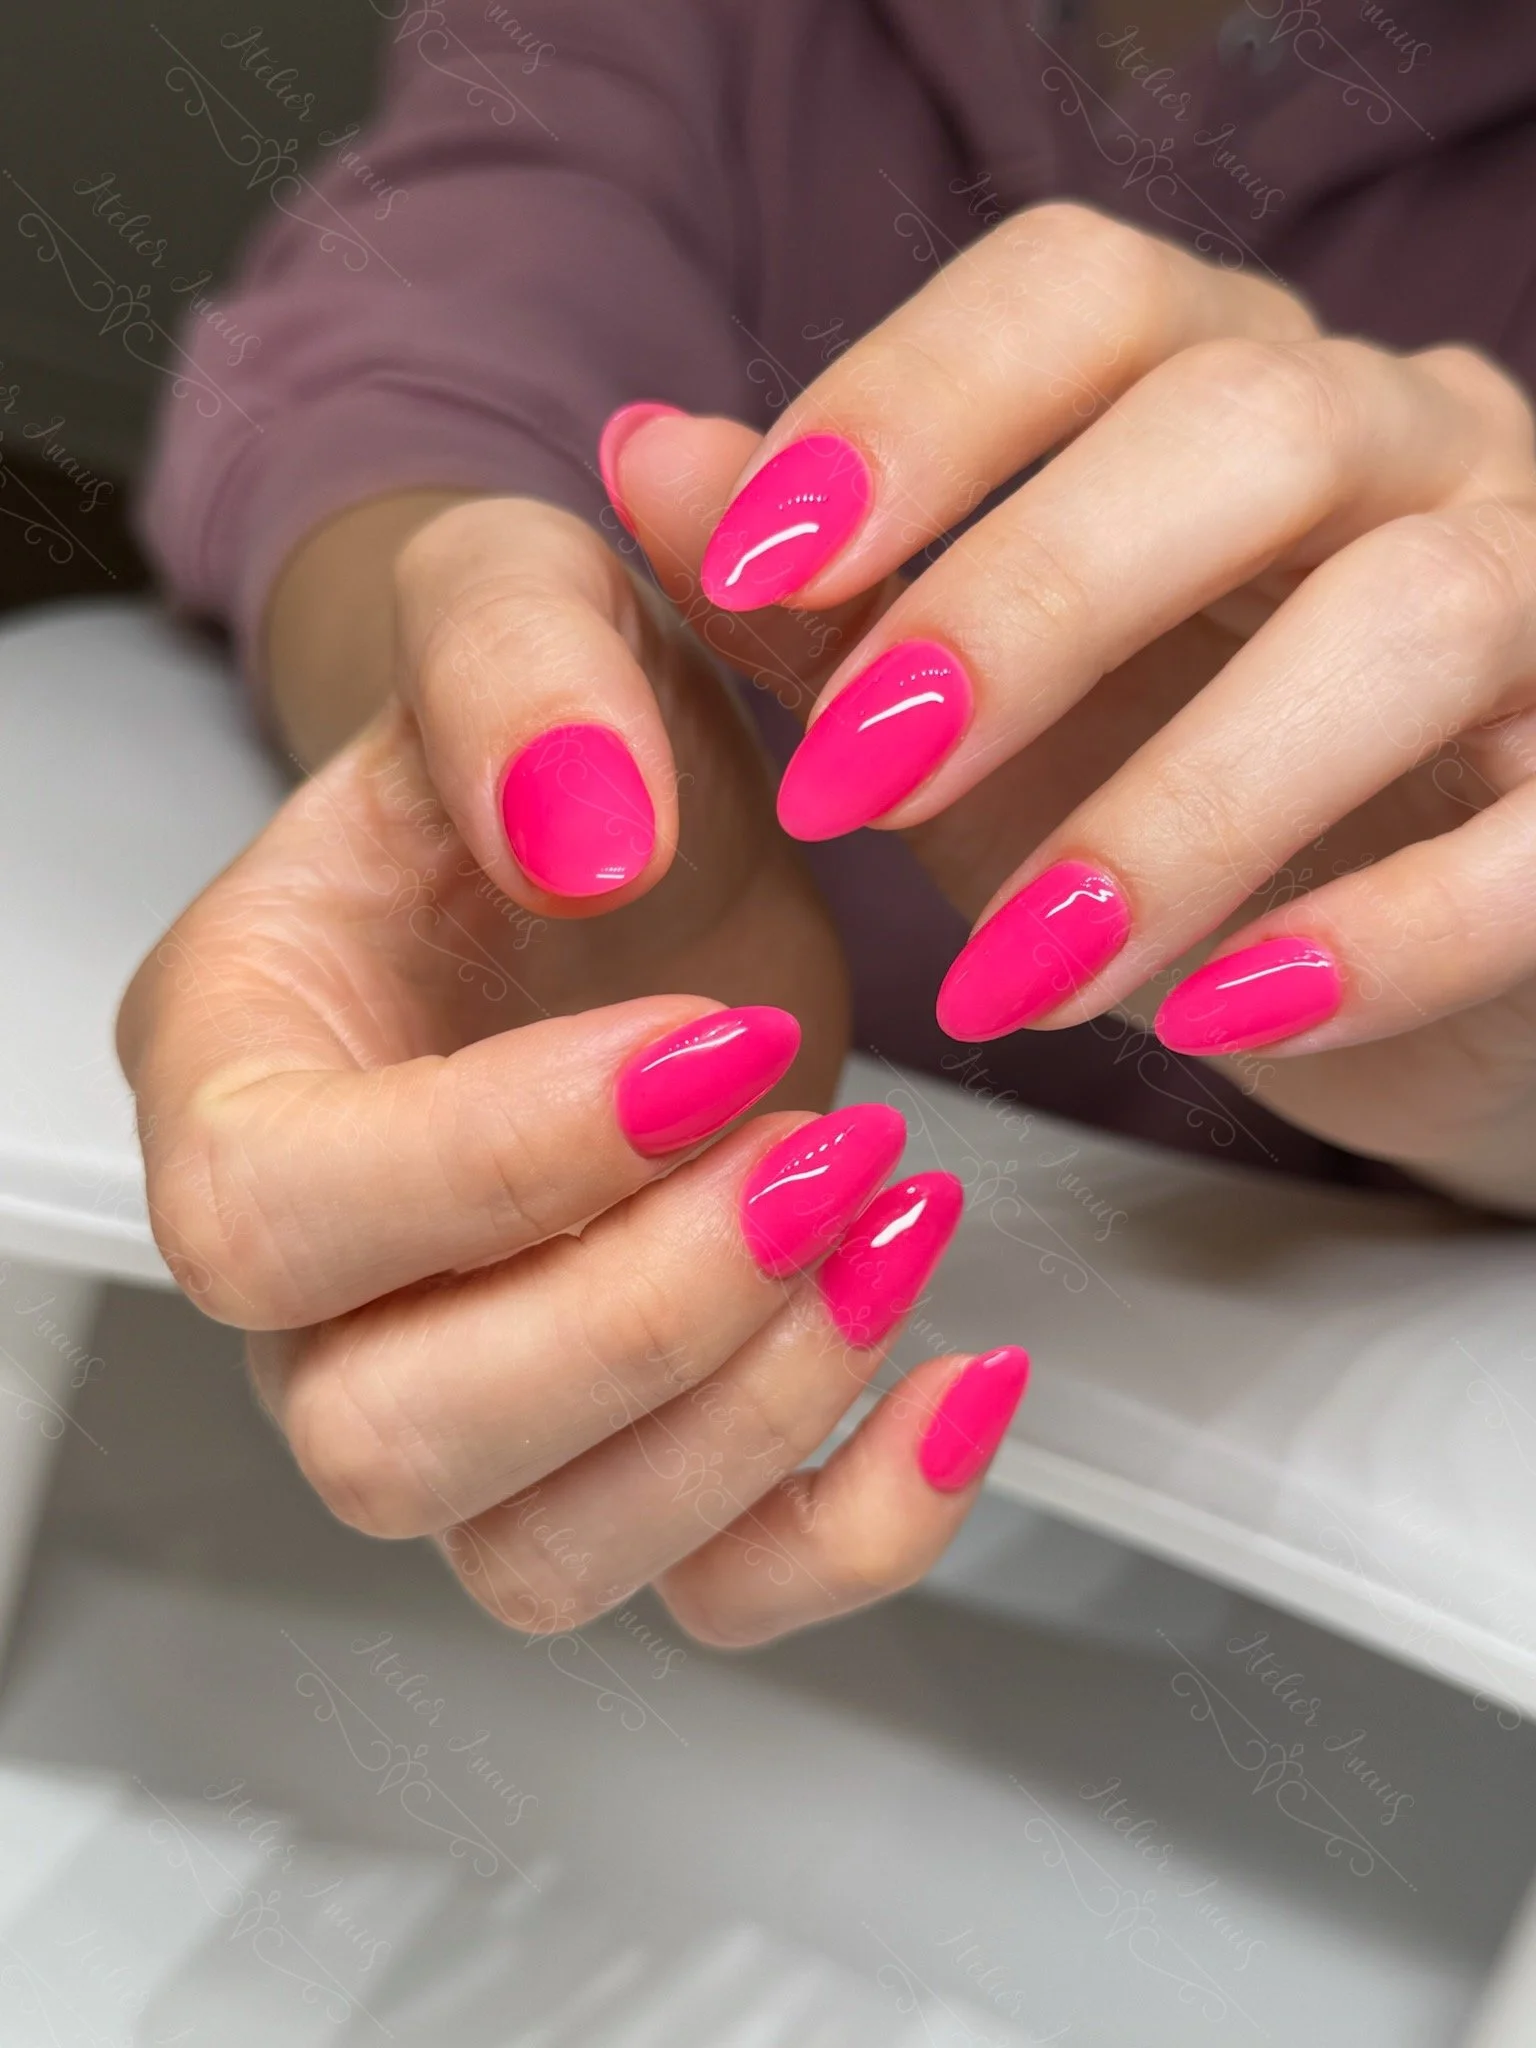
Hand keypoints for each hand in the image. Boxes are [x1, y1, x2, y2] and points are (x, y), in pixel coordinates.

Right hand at [118, 500, 1016, 1642]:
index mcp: (237, 1069)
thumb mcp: (523, 600)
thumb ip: (518, 662)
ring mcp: (467, 1382)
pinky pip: (706, 1588)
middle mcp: (320, 1276)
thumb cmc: (549, 733)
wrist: (616, 822)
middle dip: (641, 1320)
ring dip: (751, 1419)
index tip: (709, 1040)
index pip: (276, 1217)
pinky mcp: (628, 1435)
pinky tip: (961, 1370)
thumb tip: (580, 835)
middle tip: (819, 1152)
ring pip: (540, 1555)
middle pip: (388, 1441)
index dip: (500, 1161)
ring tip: (887, 1213)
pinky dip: (857, 1530)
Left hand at [614, 202, 1535, 1213]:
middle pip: (1247, 423)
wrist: (1395, 957)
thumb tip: (648, 457)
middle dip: (1026, 602)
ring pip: (1409, 620)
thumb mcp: (970, 707)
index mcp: (1224, 384)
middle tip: (854, 785)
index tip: (750, 566)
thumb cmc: (1158, 797)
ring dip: (1181, 810)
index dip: (915, 408)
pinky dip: (1378, 937)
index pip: (1083, 295)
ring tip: (1012, 977)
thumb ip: (822, 594)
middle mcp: (1405, 443)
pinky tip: (1215, 1025)